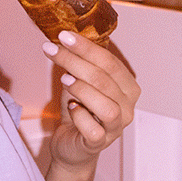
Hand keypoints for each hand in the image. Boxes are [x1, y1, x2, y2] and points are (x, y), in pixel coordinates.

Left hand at [42, 30, 139, 171]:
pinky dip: (80, 116)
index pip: (111, 63)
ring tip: (64, 79)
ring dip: (82, 89)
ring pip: (106, 106)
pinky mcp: (100, 143)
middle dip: (76, 61)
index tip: (64, 36)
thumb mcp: (80, 82)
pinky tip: (72, 108)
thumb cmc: (79, 110)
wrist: (71, 144)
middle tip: (53, 50)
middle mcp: (128, 107)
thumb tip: (66, 38)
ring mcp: (116, 127)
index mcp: (128, 88)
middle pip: (105, 80)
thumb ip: (81, 64)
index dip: (87, 48)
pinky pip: (94, 129)